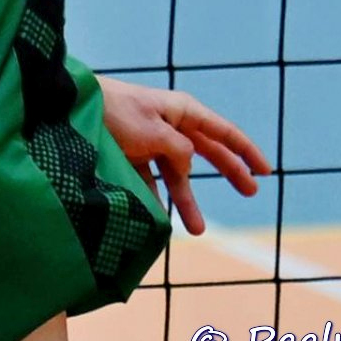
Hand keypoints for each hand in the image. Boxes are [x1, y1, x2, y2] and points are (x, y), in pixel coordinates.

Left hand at [99, 76, 268, 233]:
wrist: (74, 110)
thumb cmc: (116, 113)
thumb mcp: (155, 132)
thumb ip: (179, 151)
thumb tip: (187, 166)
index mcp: (183, 111)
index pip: (222, 132)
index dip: (245, 151)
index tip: (265, 170)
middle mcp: (171, 126)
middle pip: (208, 152)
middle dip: (229, 172)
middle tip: (251, 193)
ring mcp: (153, 141)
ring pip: (179, 174)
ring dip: (187, 200)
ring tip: (197, 230)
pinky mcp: (133, 155)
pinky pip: (153, 181)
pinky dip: (157, 199)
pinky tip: (161, 219)